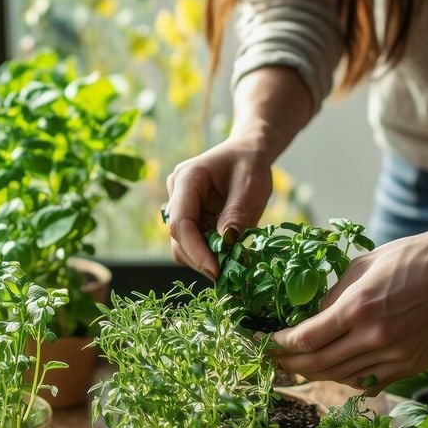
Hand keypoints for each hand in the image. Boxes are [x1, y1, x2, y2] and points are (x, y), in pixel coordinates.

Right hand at [165, 133, 273, 277]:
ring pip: (184, 246)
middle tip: (230, 274)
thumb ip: (237, 213)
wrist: (249, 153)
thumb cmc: (250, 163)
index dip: (195, 250)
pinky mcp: (191, 220)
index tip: (216, 270)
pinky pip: (196, 244)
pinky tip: (230, 257)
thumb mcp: (250, 186)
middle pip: (179, 239)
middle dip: (201, 259)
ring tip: (233, 264)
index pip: (180, 223)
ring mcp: (182, 208)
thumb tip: (226, 242)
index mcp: (186, 179)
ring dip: (206, 259)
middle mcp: (177, 195)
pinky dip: (212, 255)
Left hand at [272, 227, 427, 391]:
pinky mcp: (412, 365)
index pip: (305, 339)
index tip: (264, 342)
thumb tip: (310, 319)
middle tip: (273, 361)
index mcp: (357, 308)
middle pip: (318, 365)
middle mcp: (374, 337)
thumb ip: (333, 296)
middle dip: (289, 365)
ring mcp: (395, 355)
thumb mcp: (361, 267)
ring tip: (299, 367)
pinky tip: (336, 369)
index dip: (279, 345)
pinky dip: (348, 378)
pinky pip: (370, 381)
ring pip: (342, 377)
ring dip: (316, 374)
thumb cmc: (410, 258)